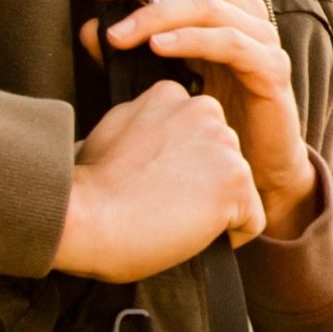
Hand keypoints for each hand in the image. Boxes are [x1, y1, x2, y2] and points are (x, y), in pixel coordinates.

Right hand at [53, 81, 261, 281]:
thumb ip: (140, 124)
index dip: (180, 166)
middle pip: (223, 159)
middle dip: (202, 185)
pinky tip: (191, 233)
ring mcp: (223, 143)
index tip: (149, 182)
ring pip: (238, 189)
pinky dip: (230, 236)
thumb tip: (143, 135)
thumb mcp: (109, 133)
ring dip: (214, 210)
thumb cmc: (87, 188)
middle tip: (158, 202)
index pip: (199, 134)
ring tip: (169, 215)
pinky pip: (251, 221)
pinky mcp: (235, 180)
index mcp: (171, 95)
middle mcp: (203, 109)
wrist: (81, 216)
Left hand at [89, 0, 314, 232]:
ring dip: (157, 15)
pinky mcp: (271, 69)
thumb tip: (90, 28)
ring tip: (119, 35)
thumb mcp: (163, 77)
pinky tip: (159, 48)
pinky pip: (230, 43)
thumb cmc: (211, 118)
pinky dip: (191, 40)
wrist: (257, 169)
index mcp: (219, 4)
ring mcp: (261, 38)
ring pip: (206, 5)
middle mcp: (243, 11)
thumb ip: (132, 50)